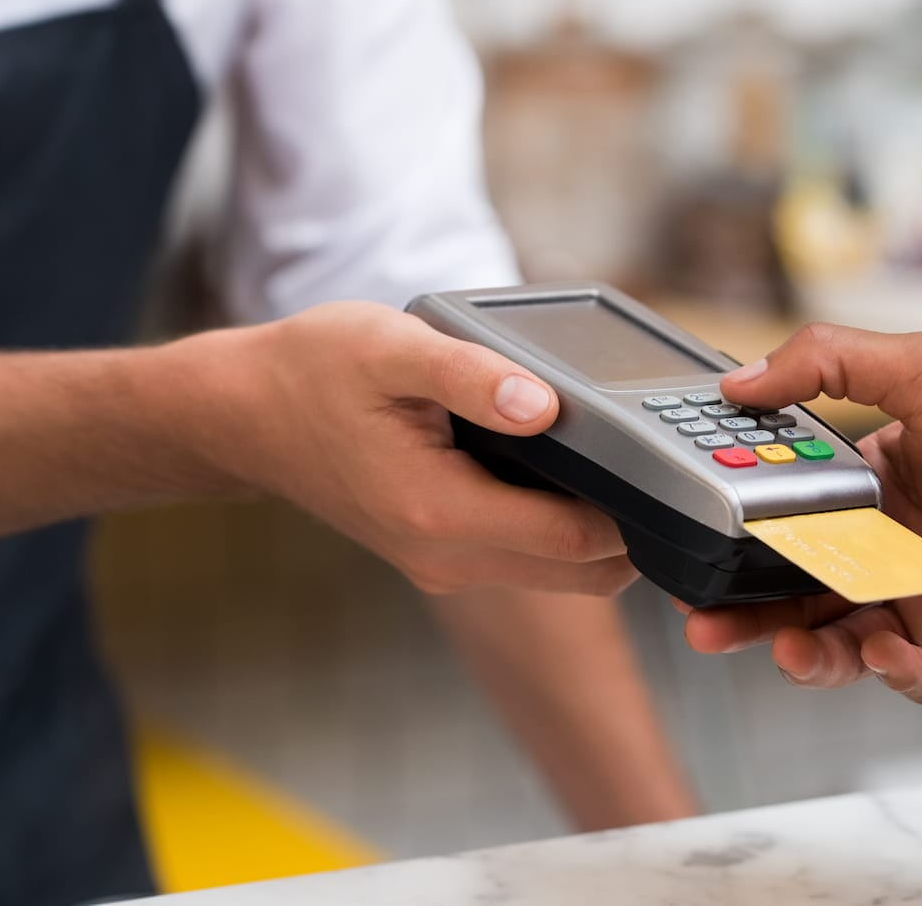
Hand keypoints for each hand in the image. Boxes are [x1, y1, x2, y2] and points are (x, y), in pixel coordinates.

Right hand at [190, 302, 635, 595]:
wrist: (244, 415)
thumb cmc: (314, 373)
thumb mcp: (391, 349)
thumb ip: (472, 376)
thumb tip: (545, 405)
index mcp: (442, 512)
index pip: (577, 538)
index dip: (638, 509)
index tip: (677, 468)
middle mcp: (448, 556)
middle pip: (584, 570)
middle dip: (638, 530)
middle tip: (673, 469)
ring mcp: (445, 561)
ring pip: (561, 572)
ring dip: (605, 535)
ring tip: (634, 466)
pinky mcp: (442, 551)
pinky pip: (529, 557)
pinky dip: (567, 531)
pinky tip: (580, 474)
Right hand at [684, 324, 921, 703]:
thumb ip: (827, 361)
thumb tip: (739, 378)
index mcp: (882, 488)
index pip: (793, 516)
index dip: (747, 529)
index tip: (709, 530)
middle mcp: (899, 552)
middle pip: (801, 592)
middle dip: (746, 610)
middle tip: (703, 617)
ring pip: (840, 644)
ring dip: (800, 651)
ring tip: (781, 647)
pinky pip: (908, 677)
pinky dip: (887, 669)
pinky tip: (883, 645)